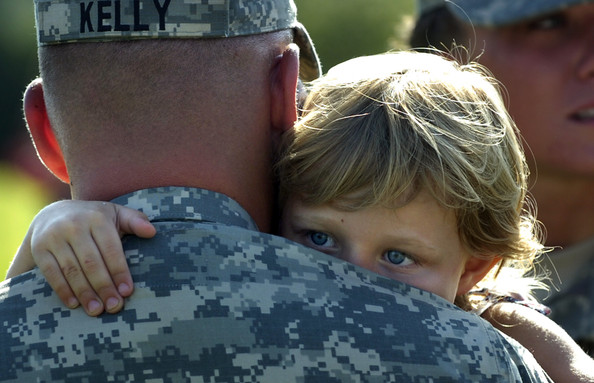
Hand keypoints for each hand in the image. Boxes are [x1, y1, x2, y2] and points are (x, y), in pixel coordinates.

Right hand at [8, 200, 155, 315]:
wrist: (52, 215)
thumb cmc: (94, 219)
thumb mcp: (115, 214)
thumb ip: (135, 221)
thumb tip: (152, 232)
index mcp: (97, 218)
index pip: (111, 249)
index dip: (119, 271)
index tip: (127, 292)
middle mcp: (74, 226)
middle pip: (91, 262)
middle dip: (104, 287)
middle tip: (114, 307)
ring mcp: (54, 237)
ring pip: (72, 270)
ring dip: (85, 293)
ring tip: (97, 311)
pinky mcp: (39, 249)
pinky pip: (52, 273)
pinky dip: (63, 290)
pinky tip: (74, 305)